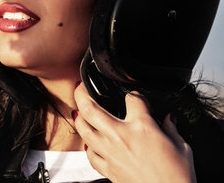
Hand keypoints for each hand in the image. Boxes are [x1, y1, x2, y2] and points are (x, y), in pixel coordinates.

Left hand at [73, 82, 195, 182]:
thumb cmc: (178, 176)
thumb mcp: (182, 147)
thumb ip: (172, 129)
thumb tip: (169, 119)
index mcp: (142, 126)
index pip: (132, 99)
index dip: (134, 94)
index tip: (134, 97)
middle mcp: (121, 136)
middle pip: (91, 108)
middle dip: (81, 94)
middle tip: (80, 87)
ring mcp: (111, 152)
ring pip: (83, 129)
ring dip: (79, 118)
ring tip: (79, 111)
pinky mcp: (108, 169)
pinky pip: (90, 154)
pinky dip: (87, 147)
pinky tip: (89, 143)